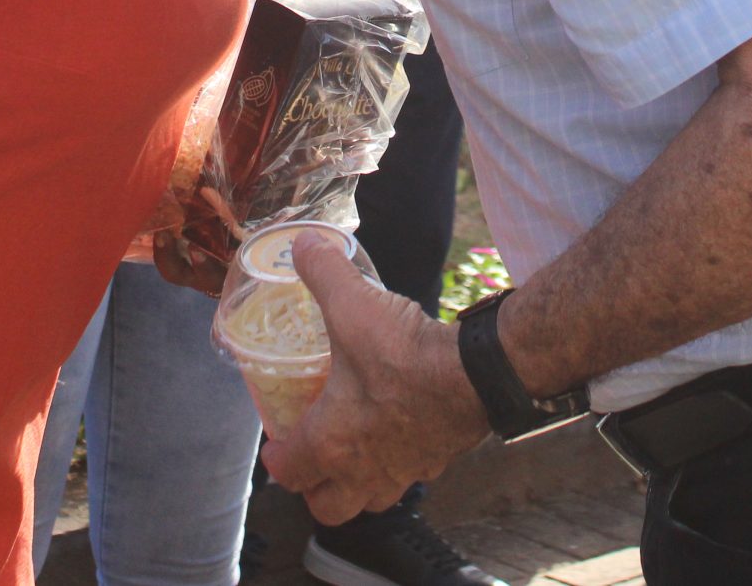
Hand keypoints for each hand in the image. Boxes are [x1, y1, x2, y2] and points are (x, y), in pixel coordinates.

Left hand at [258, 236, 489, 523]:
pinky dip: (399, 466)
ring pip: (370, 501)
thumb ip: (322, 272)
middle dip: (315, 490)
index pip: (290, 472)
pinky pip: (410, 477)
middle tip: (313, 458)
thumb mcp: (353, 304)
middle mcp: (364, 469)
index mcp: (332, 442)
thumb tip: (302, 245)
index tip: (275, 444)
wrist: (476, 375)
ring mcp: (404, 470)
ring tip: (355, 455)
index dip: (277, 459)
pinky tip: (401, 435)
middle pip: (328, 506)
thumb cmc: (405, 354)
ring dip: (357, 486)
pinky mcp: (437, 461)